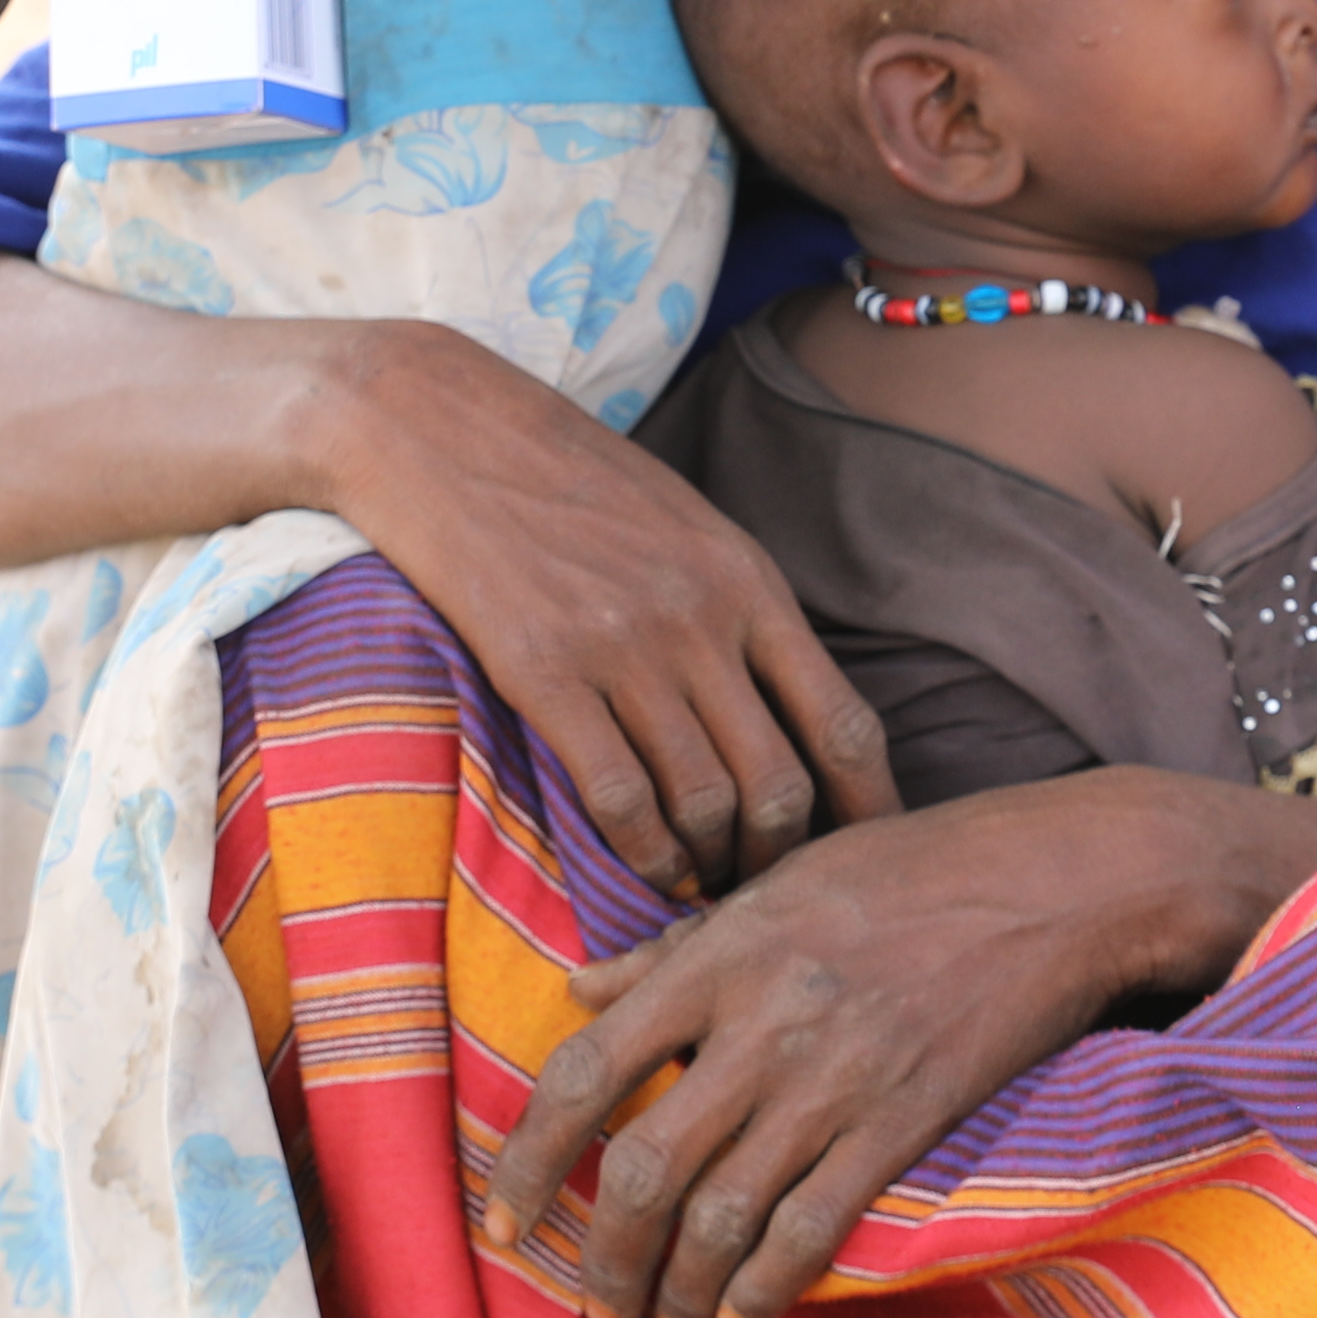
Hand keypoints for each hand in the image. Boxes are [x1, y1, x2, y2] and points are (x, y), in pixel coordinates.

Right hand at [303, 326, 905, 899]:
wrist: (446, 432)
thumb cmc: (575, 483)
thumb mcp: (690, 527)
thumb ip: (742, 614)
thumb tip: (791, 713)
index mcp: (750, 583)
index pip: (843, 722)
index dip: (867, 808)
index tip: (870, 852)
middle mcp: (702, 621)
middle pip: (780, 783)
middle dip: (782, 854)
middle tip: (765, 885)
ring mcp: (624, 650)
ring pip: (703, 804)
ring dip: (710, 865)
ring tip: (703, 885)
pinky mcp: (543, 675)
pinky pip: (618, 798)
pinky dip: (642, 854)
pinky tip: (644, 868)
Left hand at [483, 768, 1298, 1317]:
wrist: (1057, 881)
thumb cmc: (912, 870)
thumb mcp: (779, 883)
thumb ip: (671, 949)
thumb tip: (576, 993)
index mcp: (720, 956)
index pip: (585, 1071)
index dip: (530, 1158)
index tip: (507, 1220)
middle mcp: (763, 1022)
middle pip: (643, 1171)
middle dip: (606, 1259)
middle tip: (597, 1303)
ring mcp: (836, 1078)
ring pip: (721, 1219)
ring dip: (679, 1293)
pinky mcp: (904, 1120)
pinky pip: (812, 1230)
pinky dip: (765, 1286)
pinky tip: (747, 1311)